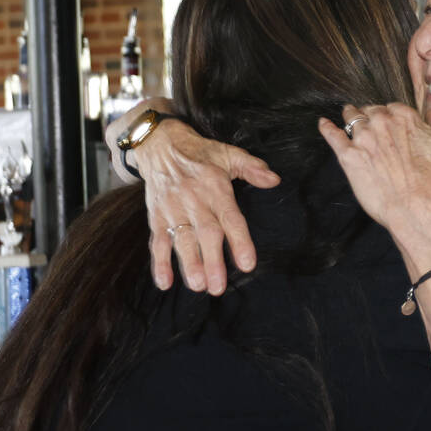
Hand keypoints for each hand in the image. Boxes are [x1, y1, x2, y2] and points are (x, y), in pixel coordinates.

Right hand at [134, 117, 279, 294]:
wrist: (159, 144)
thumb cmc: (199, 153)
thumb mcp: (227, 153)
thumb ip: (252, 168)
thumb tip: (274, 179)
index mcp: (215, 186)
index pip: (230, 217)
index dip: (239, 241)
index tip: (247, 264)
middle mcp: (194, 200)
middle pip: (205, 233)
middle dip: (212, 261)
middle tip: (218, 286)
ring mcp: (173, 209)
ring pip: (181, 240)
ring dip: (189, 264)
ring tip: (198, 285)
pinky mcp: (156, 216)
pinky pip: (157, 241)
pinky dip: (159, 262)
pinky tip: (165, 282)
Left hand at [319, 104, 430, 276]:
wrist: (417, 206)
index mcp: (404, 117)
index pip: (393, 107)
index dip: (393, 116)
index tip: (393, 125)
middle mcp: (381, 123)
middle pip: (371, 110)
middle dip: (372, 115)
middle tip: (374, 126)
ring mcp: (362, 139)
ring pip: (352, 119)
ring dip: (351, 117)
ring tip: (349, 116)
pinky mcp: (348, 157)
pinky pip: (333, 136)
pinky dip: (327, 128)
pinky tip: (323, 123)